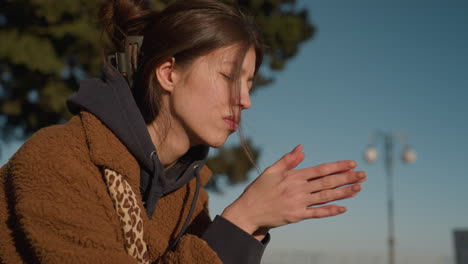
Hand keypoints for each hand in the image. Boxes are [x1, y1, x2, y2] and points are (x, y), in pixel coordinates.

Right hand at [221, 144, 365, 235]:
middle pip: (327, 182)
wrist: (248, 211)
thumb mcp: (271, 171)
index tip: (352, 163)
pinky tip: (344, 207)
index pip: (321, 169)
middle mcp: (298, 189)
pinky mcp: (297, 216)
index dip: (338, 166)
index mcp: (293, 176)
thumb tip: (302, 148)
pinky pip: (317, 213)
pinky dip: (331, 211)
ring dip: (344, 192)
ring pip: (326, 197)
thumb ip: (288, 160)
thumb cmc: (259, 190)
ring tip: (358, 188)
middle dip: (347, 178)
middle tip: (363, 175)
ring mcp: (299, 203)